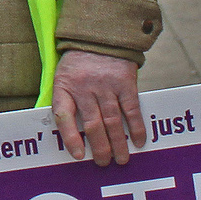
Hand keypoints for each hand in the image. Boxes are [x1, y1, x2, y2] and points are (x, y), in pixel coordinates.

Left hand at [51, 50, 145, 167]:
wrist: (100, 36)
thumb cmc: (79, 64)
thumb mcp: (62, 78)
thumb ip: (66, 102)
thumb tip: (71, 135)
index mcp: (64, 87)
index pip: (64, 116)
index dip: (70, 138)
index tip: (79, 155)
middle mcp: (84, 88)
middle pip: (93, 124)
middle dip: (100, 148)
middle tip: (104, 163)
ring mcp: (106, 85)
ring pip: (113, 120)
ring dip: (118, 143)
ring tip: (121, 159)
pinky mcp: (125, 82)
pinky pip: (131, 109)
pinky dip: (136, 127)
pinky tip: (138, 141)